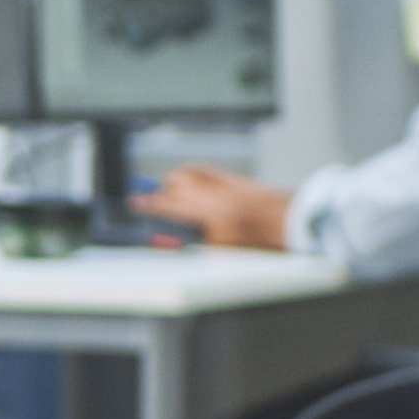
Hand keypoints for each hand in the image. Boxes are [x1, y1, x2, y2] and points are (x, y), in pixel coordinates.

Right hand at [132, 163, 290, 249]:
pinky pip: (206, 170)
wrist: (282, 217)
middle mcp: (206, 190)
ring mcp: (219, 180)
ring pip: (188, 172)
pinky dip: (197, 174)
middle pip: (174, 183)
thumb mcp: (220, 248)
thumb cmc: (254, 235)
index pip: (164, 204)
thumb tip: (175, 240)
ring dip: (179, 179)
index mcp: (198, 208)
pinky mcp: (233, 177)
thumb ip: (196, 242)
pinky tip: (199, 179)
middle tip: (156, 198)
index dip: (147, 204)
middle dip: (163, 190)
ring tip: (174, 187)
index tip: (135, 202)